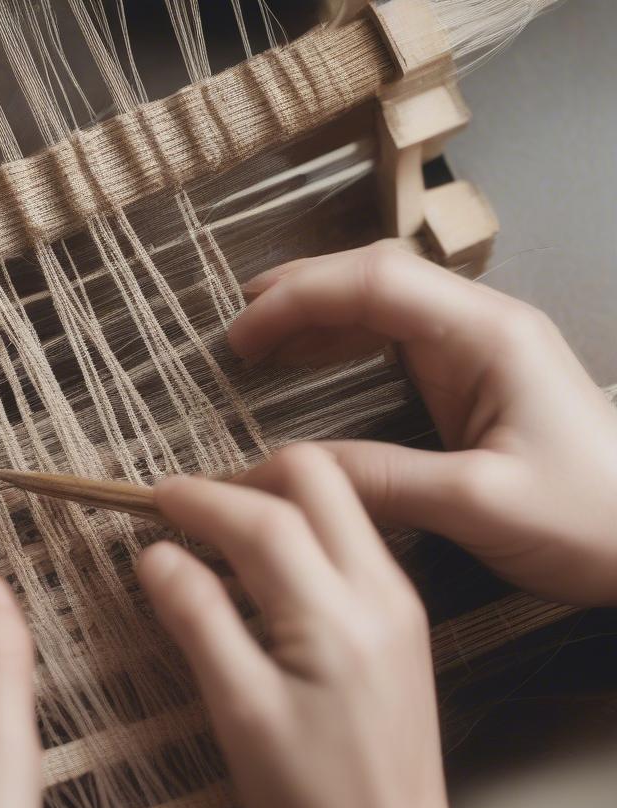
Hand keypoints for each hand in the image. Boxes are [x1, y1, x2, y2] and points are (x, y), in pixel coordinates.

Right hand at [137, 450, 494, 807]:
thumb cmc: (307, 801)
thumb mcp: (239, 713)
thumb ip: (199, 621)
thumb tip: (155, 554)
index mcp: (336, 615)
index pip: (264, 519)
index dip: (202, 499)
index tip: (154, 499)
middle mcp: (381, 590)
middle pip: (318, 480)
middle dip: (248, 478)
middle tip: (193, 511)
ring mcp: (399, 601)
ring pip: (340, 503)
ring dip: (277, 499)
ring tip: (219, 534)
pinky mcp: (403, 619)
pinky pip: (352, 539)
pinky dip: (302, 530)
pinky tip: (264, 569)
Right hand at [232, 242, 616, 605]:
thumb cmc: (591, 517)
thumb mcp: (479, 504)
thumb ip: (383, 478)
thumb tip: (294, 469)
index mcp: (487, 337)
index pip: (378, 283)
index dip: (301, 298)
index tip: (242, 333)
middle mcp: (482, 327)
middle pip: (378, 276)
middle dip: (302, 292)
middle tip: (239, 325)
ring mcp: (480, 350)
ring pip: (386, 302)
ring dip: (320, 312)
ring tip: (262, 335)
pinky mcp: (476, 380)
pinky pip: (398, 338)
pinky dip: (346, 339)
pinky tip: (315, 358)